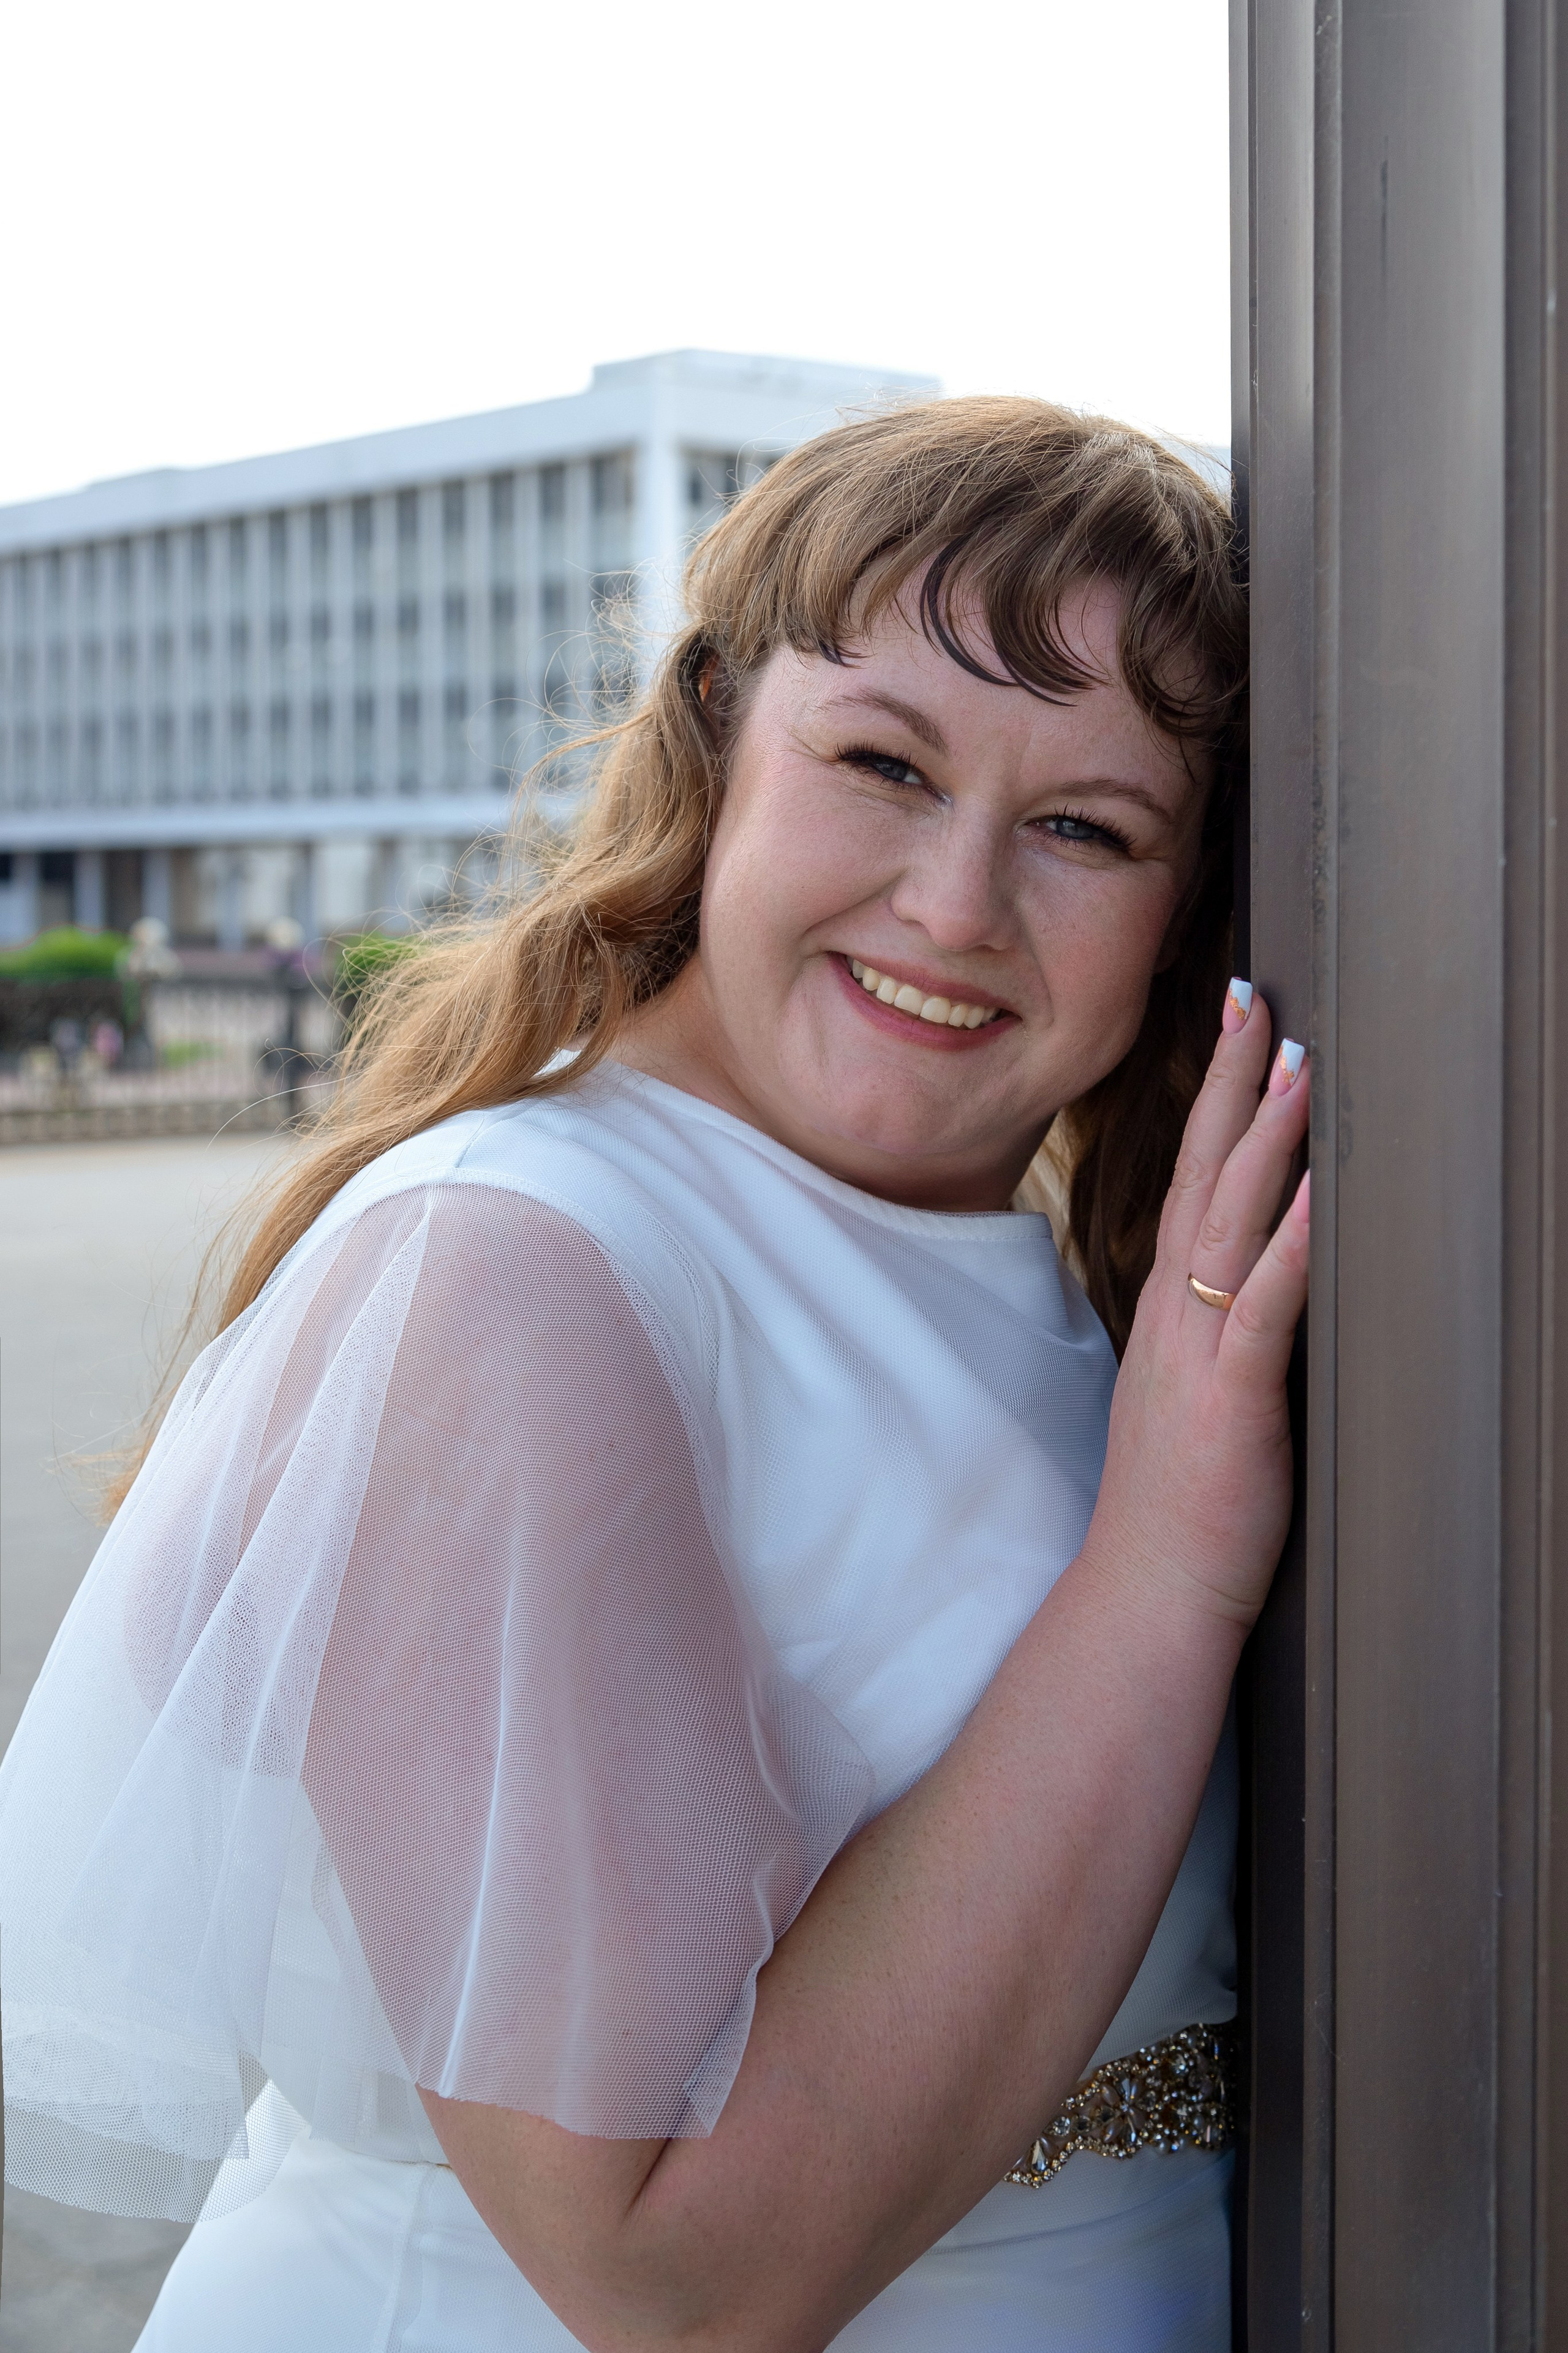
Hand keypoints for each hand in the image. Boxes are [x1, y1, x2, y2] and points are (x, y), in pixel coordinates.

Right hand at [1085, 979, 1310, 1634]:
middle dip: (1229, 1084)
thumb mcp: (1193, 1398)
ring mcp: (1197, 1354)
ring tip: (1296, 1062)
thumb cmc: (1178, 1508)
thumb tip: (1256, 1290)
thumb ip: (1219, 1336)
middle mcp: (1176, 1317)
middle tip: (1255, 1000)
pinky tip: (1322, 1192)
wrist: (1146, 1598)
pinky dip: (1294, 1243)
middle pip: (1202, 1177)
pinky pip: (1263, 1307)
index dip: (1211, 1103)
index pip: (1190, 1183)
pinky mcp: (1228, 1401)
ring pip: (1230, 1224)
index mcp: (1169, 1313)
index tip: (1233, 1029)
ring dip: (1264, 1139)